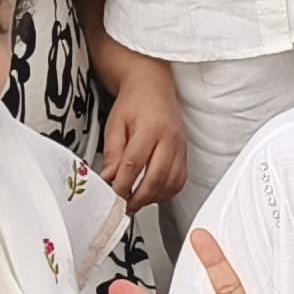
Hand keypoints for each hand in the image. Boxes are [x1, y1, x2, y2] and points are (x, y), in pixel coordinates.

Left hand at [95, 52, 187, 211]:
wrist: (153, 87)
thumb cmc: (135, 102)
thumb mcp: (115, 124)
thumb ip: (112, 153)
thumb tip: (108, 179)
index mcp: (150, 129)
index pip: (134, 164)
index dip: (122, 185)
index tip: (112, 195)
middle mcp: (169, 139)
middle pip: (156, 177)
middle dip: (139, 197)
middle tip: (124, 205)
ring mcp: (180, 147)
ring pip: (171, 182)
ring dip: (154, 198)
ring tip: (137, 202)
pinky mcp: (185, 153)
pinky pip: (181, 180)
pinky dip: (168, 192)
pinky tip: (154, 194)